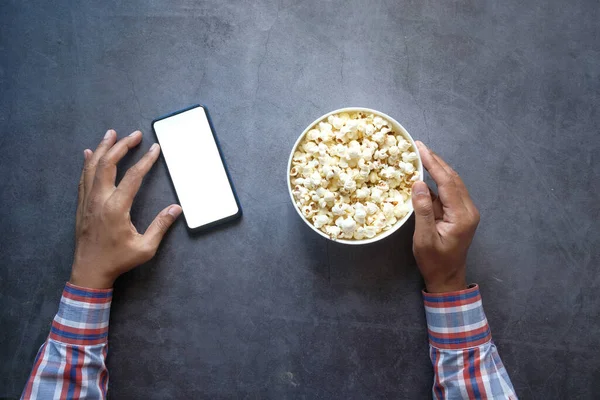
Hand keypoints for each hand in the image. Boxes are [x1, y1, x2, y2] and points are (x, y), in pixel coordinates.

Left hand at [70, 129, 181, 288]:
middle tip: (134, 134)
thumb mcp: (145, 247)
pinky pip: (83, 178)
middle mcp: (100, 199)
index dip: (146, 160)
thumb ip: (161, 226)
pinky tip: (88, 153)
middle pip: (108, 164)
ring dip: (102, 148)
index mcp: (116, 208)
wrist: (89, 271)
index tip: (155, 148)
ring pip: (92, 167)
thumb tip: (176, 208)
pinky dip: (87, 163)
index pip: (133, 176)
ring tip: (111, 134)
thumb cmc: (118, 260)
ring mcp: (88, 201)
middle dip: (122, 146)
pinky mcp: (82, 205)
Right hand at [411, 141, 479, 292]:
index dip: (433, 163)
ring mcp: (466, 212)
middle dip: (436, 161)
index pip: (448, 182)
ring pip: (453, 183)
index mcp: (462, 216)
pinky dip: (438, 181)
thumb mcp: (424, 239)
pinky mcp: (460, 214)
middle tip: (419, 147)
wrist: (447, 278)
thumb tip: (418, 184)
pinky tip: (426, 175)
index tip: (420, 148)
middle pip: (453, 178)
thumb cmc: (434, 262)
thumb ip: (422, 211)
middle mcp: (468, 210)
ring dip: (438, 169)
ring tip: (421, 155)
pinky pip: (450, 192)